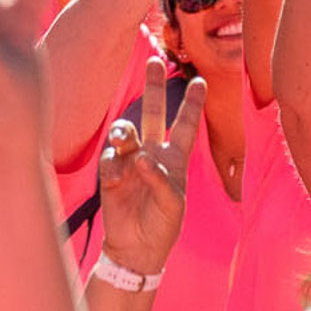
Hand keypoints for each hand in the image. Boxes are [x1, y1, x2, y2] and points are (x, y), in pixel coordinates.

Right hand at [99, 57, 199, 274]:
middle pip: (152, 113)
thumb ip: (161, 180)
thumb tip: (141, 158)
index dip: (191, 104)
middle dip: (154, 88)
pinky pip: (110, 159)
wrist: (136, 249)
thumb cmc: (163, 226)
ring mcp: (130, 162)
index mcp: (174, 160)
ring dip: (124, 131)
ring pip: (126, 133)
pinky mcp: (111, 174)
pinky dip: (113, 164)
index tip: (200, 80)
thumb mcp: (173, 205)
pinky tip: (116, 177)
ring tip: (123, 137)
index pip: (185, 125)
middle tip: (155, 62)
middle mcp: (152, 154)